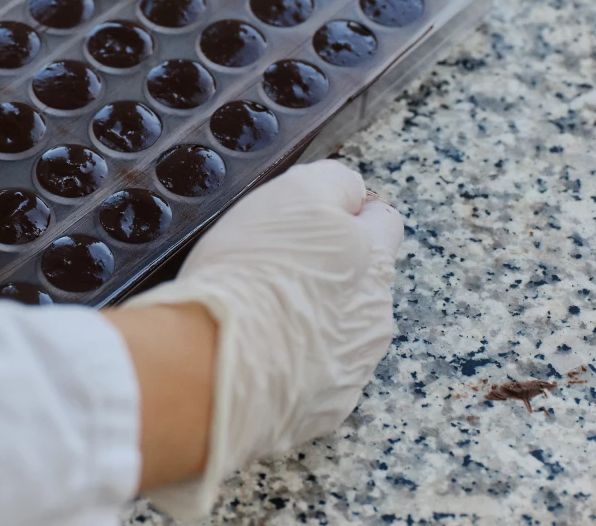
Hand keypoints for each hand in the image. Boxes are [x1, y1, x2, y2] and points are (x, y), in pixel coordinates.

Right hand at [129, 160, 402, 517]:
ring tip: (260, 318)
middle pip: (364, 282)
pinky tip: (256, 357)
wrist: (212, 366)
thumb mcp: (293, 195)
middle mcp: (375, 317)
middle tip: (275, 269)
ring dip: (313, 322)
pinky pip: (313, 378)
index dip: (350, 214)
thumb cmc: (249, 275)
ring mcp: (352, 369)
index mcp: (373, 261)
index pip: (384, 222)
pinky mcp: (322, 411)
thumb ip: (333, 183)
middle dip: (330, 272)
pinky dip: (292, 366)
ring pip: (340, 333)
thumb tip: (350, 192)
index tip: (314, 220)